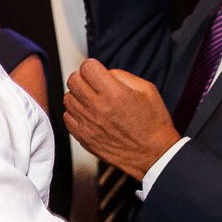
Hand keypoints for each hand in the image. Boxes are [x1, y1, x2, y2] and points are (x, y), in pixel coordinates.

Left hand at [63, 58, 179, 179]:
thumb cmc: (153, 123)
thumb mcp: (147, 90)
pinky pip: (67, 117)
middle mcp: (98, 108)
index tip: (96, 71)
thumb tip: (103, 72)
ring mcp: (88, 124)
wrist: (153, 154)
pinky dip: (75, 113)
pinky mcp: (84, 137)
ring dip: (77, 95)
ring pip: (68, 98)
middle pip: (73, 80)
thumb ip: (121, 76)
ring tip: (91, 100)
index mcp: (115, 94)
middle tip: (93, 84)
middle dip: (82, 78)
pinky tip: (88, 114)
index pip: (87, 67)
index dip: (92, 66)